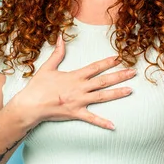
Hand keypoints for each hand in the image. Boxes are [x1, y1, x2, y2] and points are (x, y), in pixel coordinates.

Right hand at [13, 34, 135, 129]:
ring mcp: (79, 101)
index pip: (95, 67)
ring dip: (117, 93)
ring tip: (130, 90)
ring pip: (102, 97)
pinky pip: (92, 119)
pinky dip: (102, 122)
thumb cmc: (38, 86)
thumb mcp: (48, 67)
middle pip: (104, 81)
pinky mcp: (76, 113)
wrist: (30, 105)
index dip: (108, 62)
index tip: (119, 58)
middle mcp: (80, 88)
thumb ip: (57, 53)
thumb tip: (60, 38)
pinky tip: (113, 126)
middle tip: (133, 72)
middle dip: (120, 76)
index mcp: (75, 76)